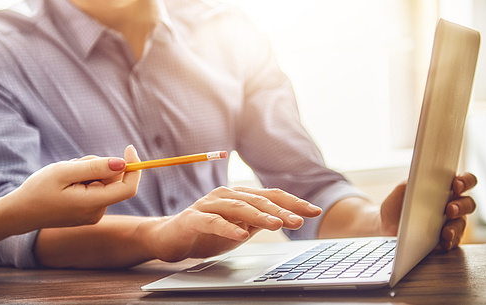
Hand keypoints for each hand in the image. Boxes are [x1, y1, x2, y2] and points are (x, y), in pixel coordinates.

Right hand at [11, 145, 140, 228]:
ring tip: (66, 176)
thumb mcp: (64, 171)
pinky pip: (96, 190)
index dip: (134, 167)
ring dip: (90, 173)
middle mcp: (97, 212)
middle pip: (114, 181)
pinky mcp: (88, 213)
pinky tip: (66, 184)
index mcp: (92, 204)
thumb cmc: (38, 190)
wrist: (20, 213)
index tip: (129, 148)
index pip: (128, 188)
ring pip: (104, 183)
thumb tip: (123, 163)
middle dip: (100, 166)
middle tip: (74, 165)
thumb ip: (95, 167)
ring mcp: (93, 214)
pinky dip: (85, 181)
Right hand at [146, 187, 321, 261]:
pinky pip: (212, 222)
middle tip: (300, 221)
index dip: (293, 202)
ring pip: (238, 208)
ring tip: (277, 225)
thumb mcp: (238, 228)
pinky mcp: (193, 218)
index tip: (314, 212)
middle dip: (281, 210)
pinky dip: (227, 227)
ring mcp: (208, 205)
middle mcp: (225, 196)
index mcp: (239, 197)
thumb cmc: (206, 233)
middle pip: (257, 200)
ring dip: (259, 216)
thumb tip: (287, 218)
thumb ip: (258, 222)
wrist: (170, 238)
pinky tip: (241, 235)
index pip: (271, 196)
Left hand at [379, 173, 476, 249]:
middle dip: (461, 206)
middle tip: (449, 209)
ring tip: (446, 231)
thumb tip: (415, 180)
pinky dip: (449, 242)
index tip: (456, 185)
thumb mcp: (399, 192)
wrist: (385, 227)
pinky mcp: (446, 239)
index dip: (464, 182)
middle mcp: (452, 205)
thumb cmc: (396, 206)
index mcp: (444, 189)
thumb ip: (408, 184)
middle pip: (468, 203)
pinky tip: (443, 243)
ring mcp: (451, 223)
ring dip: (455, 227)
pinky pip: (453, 242)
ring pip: (462, 224)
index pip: (463, 181)